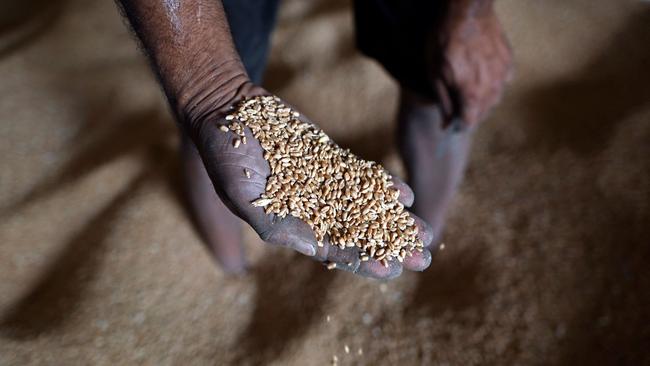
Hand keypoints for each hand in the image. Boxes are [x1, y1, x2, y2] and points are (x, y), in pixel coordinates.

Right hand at [187, 82, 435, 278]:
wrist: (228, 111)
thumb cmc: (224, 157)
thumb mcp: (241, 196)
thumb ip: (276, 223)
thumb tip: (314, 247)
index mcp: (292, 227)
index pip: (333, 250)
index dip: (362, 261)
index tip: (389, 271)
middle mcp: (312, 209)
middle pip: (359, 233)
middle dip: (390, 246)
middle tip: (422, 259)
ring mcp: (324, 183)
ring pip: (367, 207)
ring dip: (396, 221)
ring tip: (425, 233)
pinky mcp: (331, 159)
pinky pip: (362, 176)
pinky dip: (384, 186)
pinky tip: (406, 195)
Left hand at [430, 0, 512, 125]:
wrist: (467, 13)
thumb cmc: (446, 42)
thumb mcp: (435, 75)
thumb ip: (444, 102)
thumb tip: (447, 124)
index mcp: (473, 95)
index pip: (470, 123)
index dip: (459, 125)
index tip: (452, 121)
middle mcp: (493, 89)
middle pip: (483, 113)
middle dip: (470, 113)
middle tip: (457, 102)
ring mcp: (504, 75)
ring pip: (495, 99)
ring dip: (482, 100)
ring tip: (469, 86)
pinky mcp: (509, 63)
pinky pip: (503, 82)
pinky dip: (493, 83)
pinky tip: (481, 73)